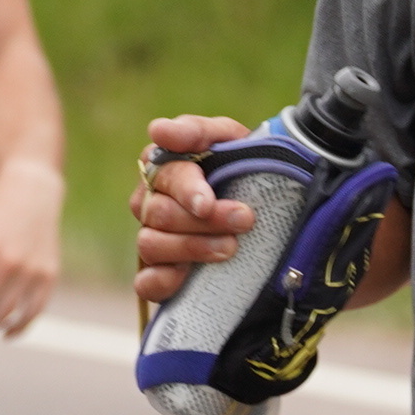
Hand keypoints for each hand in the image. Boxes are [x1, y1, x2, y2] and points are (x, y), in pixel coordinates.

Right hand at [128, 114, 258, 310]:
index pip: (164, 174)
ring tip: (230, 248)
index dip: (185, 190)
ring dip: (191, 248)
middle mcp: (150, 203)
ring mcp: (151, 239)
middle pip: (160, 213)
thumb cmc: (243, 169)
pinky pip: (145, 283)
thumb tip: (158, 130)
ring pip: (150, 245)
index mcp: (163, 167)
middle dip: (204, 220)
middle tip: (244, 220)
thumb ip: (196, 131)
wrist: (268, 209)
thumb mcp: (230, 141)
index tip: (208, 203)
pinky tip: (188, 277)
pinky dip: (163, 281)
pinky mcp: (156, 275)